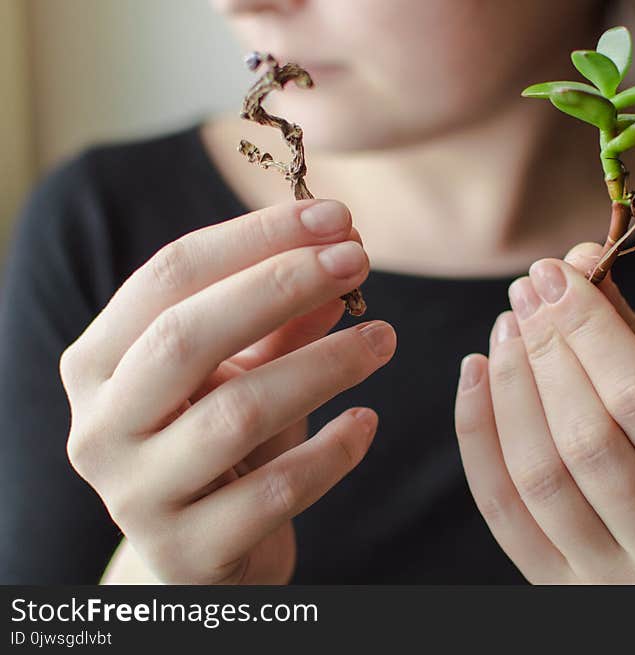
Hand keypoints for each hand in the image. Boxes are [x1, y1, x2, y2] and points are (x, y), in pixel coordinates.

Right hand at [61, 199, 395, 583]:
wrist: (202, 556)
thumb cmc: (221, 446)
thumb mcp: (245, 373)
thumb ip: (282, 320)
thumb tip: (341, 252)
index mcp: (98, 363)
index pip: (171, 275)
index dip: (257, 238)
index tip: (337, 217)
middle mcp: (100, 426)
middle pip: (188, 335)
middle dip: (282, 285)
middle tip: (358, 261)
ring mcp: (137, 495)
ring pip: (238, 412)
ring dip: (324, 364)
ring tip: (383, 339)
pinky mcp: (188, 552)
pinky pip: (274, 492)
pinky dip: (331, 451)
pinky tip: (367, 422)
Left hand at [455, 242, 634, 583]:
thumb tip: (582, 262)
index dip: (590, 329)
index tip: (556, 271)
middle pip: (585, 439)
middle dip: (548, 350)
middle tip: (525, 291)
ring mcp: (608, 578)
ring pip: (538, 475)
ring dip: (510, 387)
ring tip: (505, 326)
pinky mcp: (554, 585)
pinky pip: (501, 508)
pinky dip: (478, 434)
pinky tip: (475, 373)